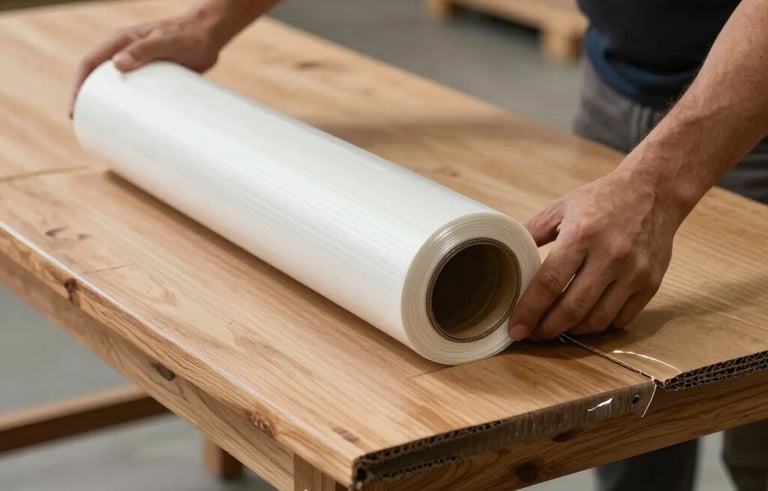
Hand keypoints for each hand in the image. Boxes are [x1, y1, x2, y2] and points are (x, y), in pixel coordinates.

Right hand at [71, 0, 275, 114]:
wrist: (211, 36)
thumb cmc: (187, 35)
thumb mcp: (165, 42)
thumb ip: (144, 51)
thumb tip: (118, 65)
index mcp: (121, 42)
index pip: (90, 65)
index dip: (79, 87)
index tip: (75, 110)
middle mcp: (126, 53)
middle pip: (100, 80)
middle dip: (90, 102)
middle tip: (89, 127)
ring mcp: (141, 65)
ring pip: (119, 88)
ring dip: (111, 107)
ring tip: (108, 132)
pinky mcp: (155, 76)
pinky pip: (138, 93)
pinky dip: (132, 108)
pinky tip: (133, 125)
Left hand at [508, 167, 682, 340]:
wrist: (654, 191)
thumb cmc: (602, 199)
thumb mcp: (561, 208)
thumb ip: (531, 233)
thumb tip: (505, 256)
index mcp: (582, 235)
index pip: (549, 283)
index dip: (529, 311)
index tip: (515, 329)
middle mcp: (610, 256)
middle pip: (573, 308)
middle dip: (547, 329)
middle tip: (531, 334)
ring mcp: (633, 272)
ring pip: (597, 320)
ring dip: (571, 331)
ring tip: (554, 328)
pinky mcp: (650, 284)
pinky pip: (621, 319)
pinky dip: (599, 326)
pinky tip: (584, 320)